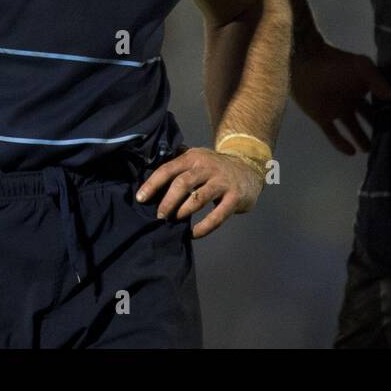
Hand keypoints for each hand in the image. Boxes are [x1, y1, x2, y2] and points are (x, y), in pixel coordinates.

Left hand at [135, 147, 264, 238]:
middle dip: (167, 201)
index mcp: (194, 157)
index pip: (169, 168)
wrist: (249, 167)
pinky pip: (217, 216)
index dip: (153, 184)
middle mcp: (208, 167)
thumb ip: (177, 165)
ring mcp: (222, 182)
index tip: (140, 198)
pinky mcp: (235, 197)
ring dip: (183, 212)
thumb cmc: (214, 167)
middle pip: (182, 183)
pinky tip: (193, 234)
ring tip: (174, 221)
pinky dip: (203, 227)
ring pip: (198, 198)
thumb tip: (146, 177)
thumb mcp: (196, 158)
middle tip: (159, 215)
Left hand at [291, 37, 390, 154]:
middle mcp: (351, 99)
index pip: (379, 102)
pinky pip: (333, 134)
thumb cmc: (336, 65)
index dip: (390, 112)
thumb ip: (380, 82)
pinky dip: (342, 144)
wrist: (306, 65)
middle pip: (368, 117)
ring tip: (372, 151)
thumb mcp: (362, 68)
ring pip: (353, 128)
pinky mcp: (322, 117)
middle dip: (378, 128)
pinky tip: (352, 152)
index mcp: (362, 87)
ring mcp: (337, 109)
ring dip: (362, 139)